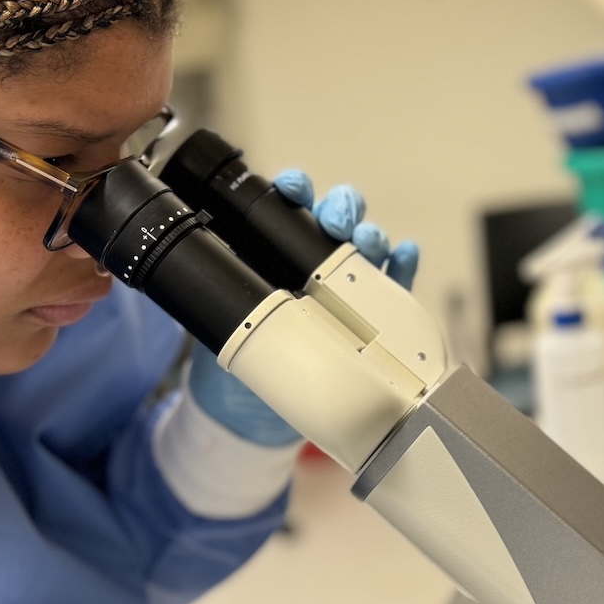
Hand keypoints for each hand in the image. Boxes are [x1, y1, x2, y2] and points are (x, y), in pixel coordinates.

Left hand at [188, 171, 418, 444]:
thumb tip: (198, 276)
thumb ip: (216, 296)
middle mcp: (313, 262)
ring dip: (371, 234)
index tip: (292, 187)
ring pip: (366, 247)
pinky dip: (404, 265)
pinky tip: (406, 252)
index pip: (288, 208)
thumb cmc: (238, 358)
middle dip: (339, 207)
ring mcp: (347, 288)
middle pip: (335, 219)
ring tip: (368, 239)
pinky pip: (396, 286)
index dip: (295, 188)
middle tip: (335, 218)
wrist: (252, 416)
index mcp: (275, 251)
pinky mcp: (375, 318)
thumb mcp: (217, 321)